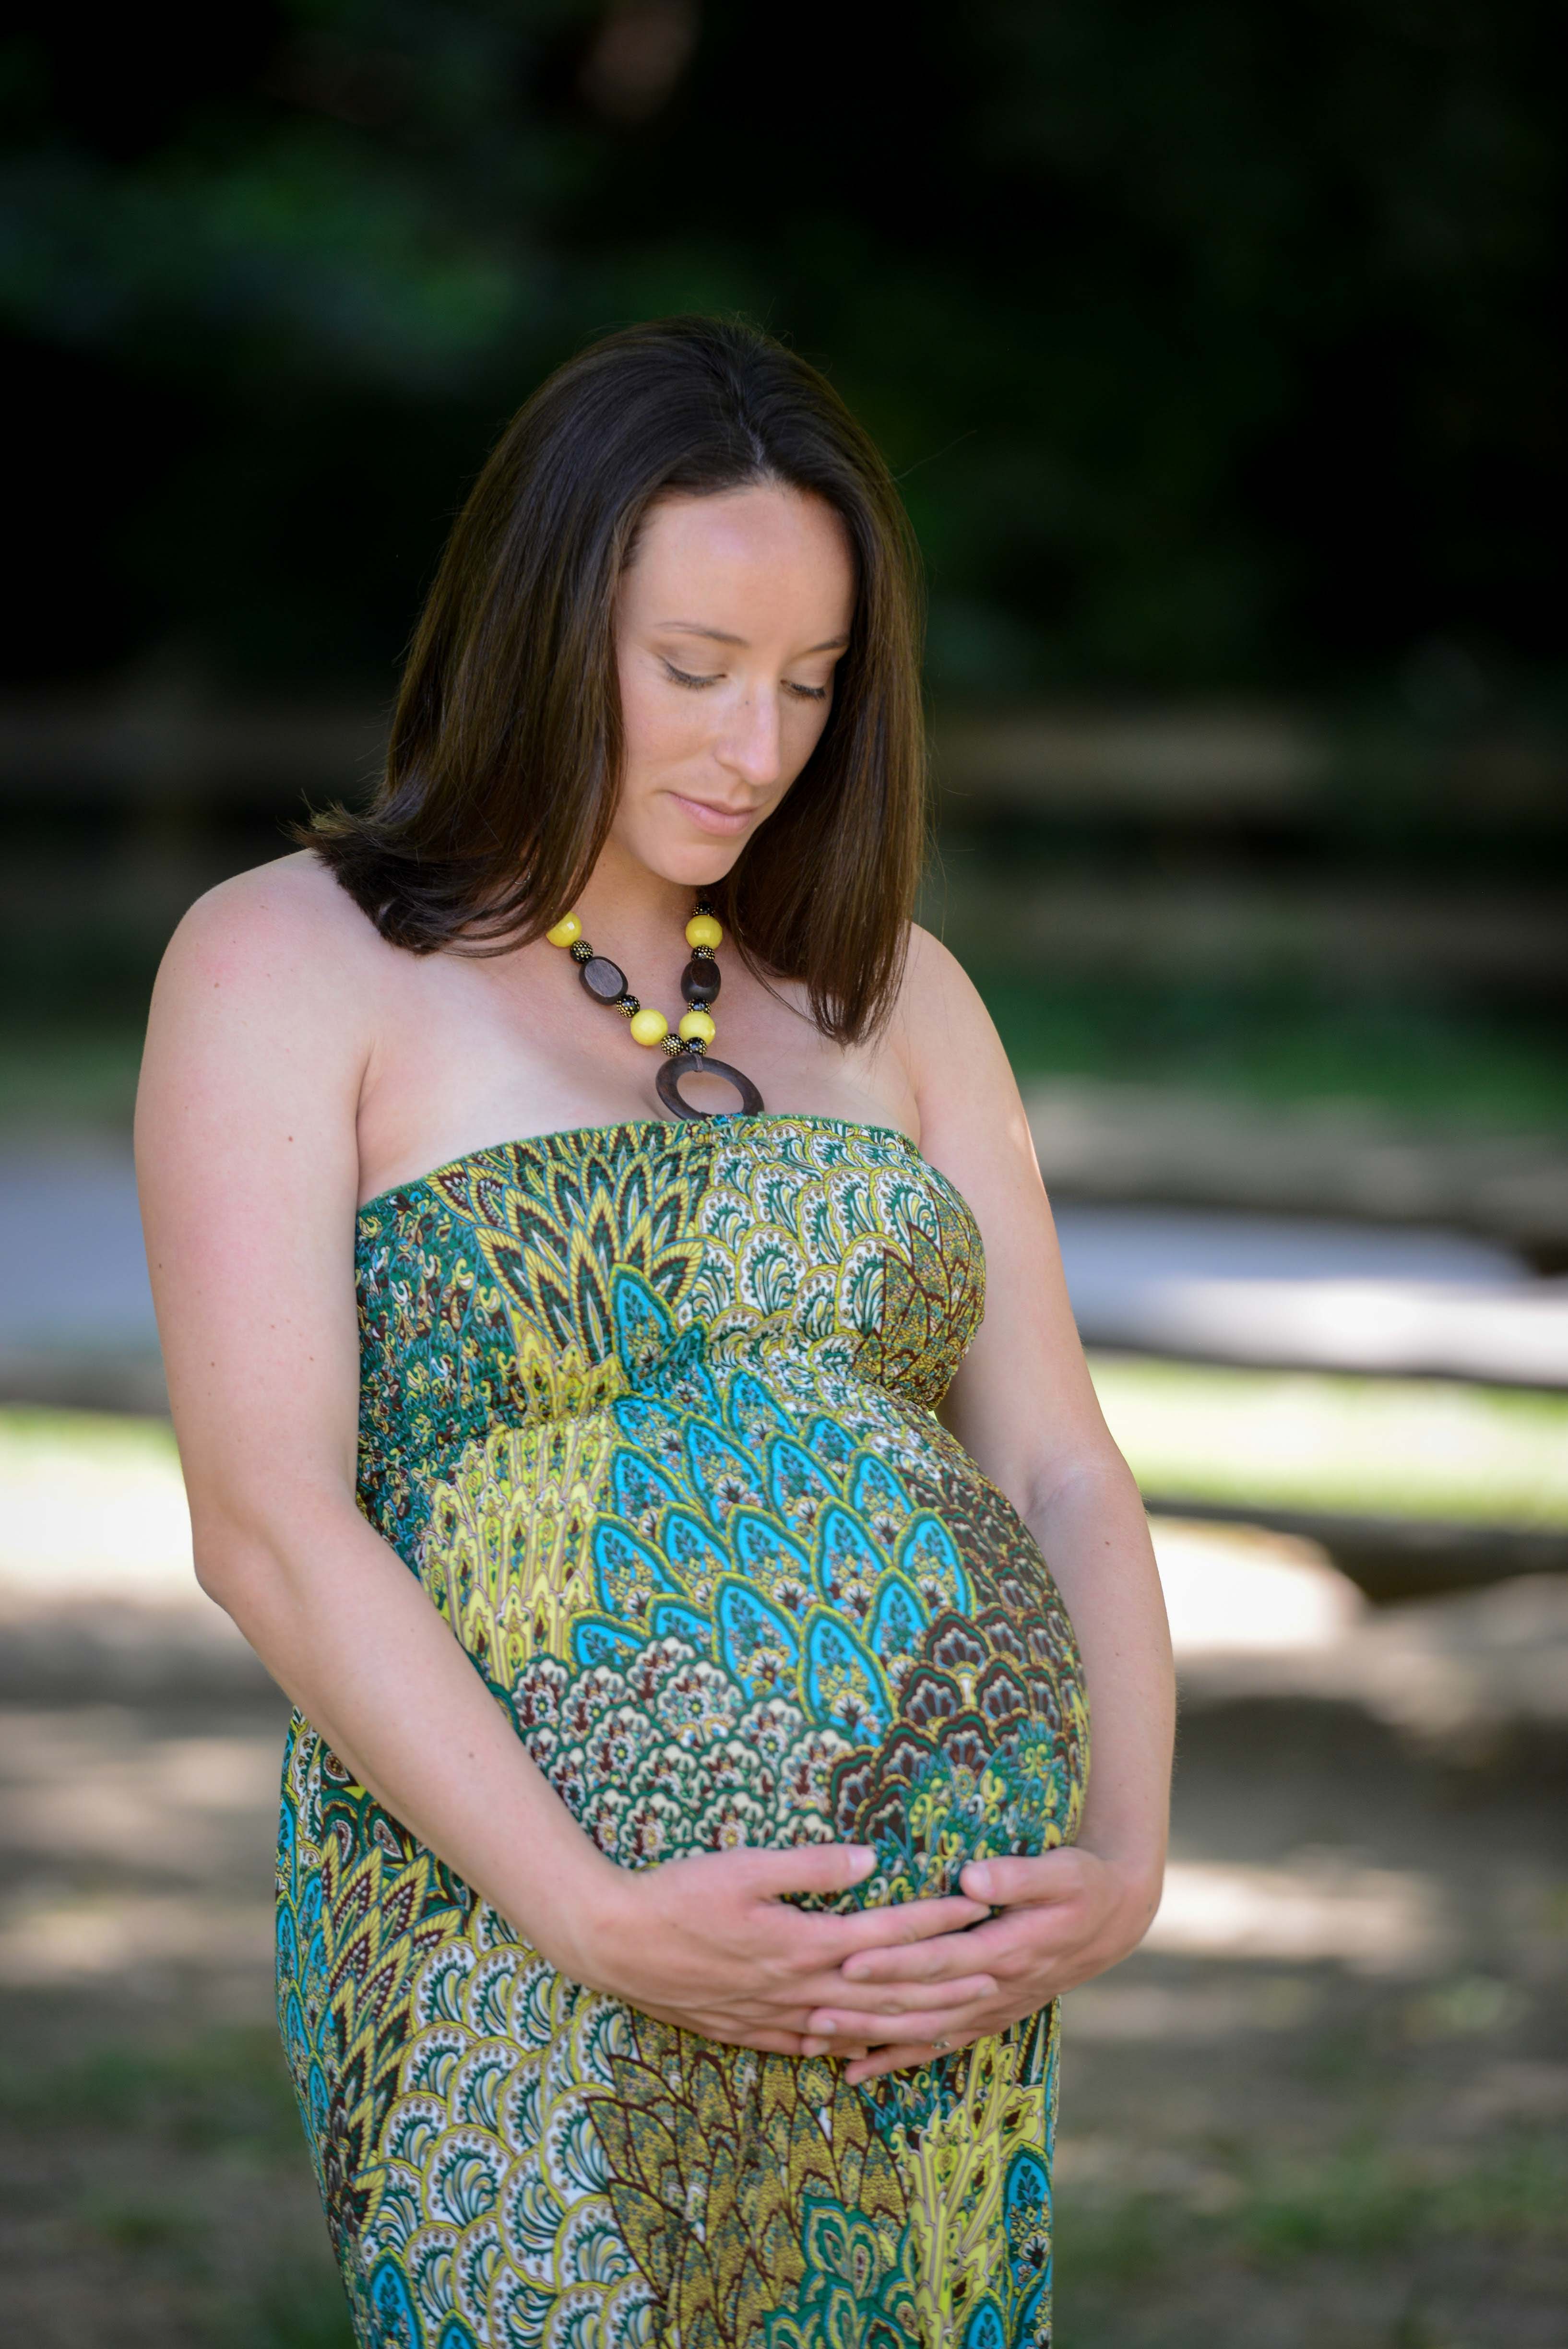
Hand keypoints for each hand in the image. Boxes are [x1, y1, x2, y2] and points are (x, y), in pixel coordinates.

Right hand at [574, 1841, 993, 2056]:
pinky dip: (855, 2049)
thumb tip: (871, 1860)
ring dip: (914, 2023)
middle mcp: (799, 1988)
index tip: (978, 1907)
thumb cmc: (677, 1894)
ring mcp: (776, 2016)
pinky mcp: (751, 2030)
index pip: (887, 1935)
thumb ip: (811, 1866)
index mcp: (802, 1942)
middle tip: (998, 1972)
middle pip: (889, 1991)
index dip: (936, 1921)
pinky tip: (875, 2050)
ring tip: (958, 2018)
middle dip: (948, 1982)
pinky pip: (817, 2048)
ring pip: (861, 2028)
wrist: (615, 1945)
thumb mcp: (744, 1866)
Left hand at [799, 1846, 1163, 2083]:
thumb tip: (972, 1877)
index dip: (896, 1962)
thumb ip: (1018, 1876)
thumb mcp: (1062, 1871)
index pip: (942, 1959)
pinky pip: (938, 2045)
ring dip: (870, 2039)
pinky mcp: (987, 2017)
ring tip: (817, 2039)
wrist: (1113, 1920)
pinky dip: (896, 2060)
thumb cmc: (1083, 1885)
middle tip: (811, 2009)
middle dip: (866, 2009)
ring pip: (923, 2031)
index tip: (850, 1961)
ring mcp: (991, 2009)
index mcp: (1008, 1949)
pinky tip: (855, 2071)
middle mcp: (996, 1988)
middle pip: (922, 2003)